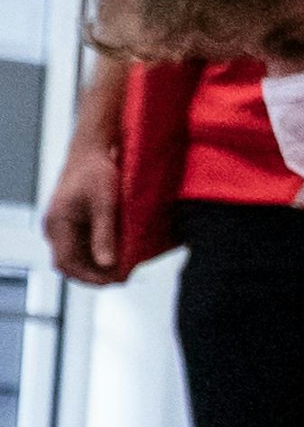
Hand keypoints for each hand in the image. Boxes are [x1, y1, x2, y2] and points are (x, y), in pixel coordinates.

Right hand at [44, 129, 121, 283]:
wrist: (94, 145)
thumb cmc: (98, 169)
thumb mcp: (105, 203)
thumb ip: (105, 234)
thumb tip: (108, 264)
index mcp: (57, 225)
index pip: (67, 263)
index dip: (90, 277)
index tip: (115, 281)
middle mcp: (56, 227)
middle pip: (70, 262)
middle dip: (94, 274)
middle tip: (122, 278)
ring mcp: (63, 223)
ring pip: (77, 253)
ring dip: (97, 263)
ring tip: (124, 268)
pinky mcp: (73, 217)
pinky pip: (82, 241)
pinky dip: (98, 250)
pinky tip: (119, 251)